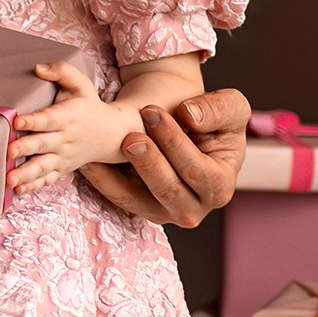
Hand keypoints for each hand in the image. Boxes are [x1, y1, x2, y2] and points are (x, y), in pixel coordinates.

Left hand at [8, 60, 134, 193]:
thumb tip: (38, 68)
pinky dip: (34, 185)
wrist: (112, 134)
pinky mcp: (62, 168)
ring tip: (9, 180)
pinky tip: (18, 190)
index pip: (49, 119)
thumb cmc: (89, 105)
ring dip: (26, 174)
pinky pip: (48, 179)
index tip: (17, 121)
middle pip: (42, 144)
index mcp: (67, 117)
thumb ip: (61, 71)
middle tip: (8, 152)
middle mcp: (65, 139)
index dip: (33, 120)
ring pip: (44, 167)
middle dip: (25, 149)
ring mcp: (63, 156)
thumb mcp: (81, 84)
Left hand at [79, 86, 250, 227]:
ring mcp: (165, 209)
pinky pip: (119, 198)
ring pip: (140, 201)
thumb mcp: (229, 106)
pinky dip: (102, 181)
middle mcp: (195, 205)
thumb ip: (219, 109)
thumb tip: (190, 117)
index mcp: (221, 184)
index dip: (174, 142)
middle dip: (149, 162)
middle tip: (130, 136)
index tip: (151, 112)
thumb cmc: (210, 117)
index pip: (197, 171)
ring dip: (119, 178)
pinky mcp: (140, 204)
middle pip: (169, 191)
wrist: (183, 122)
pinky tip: (88, 161)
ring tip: (101, 151)